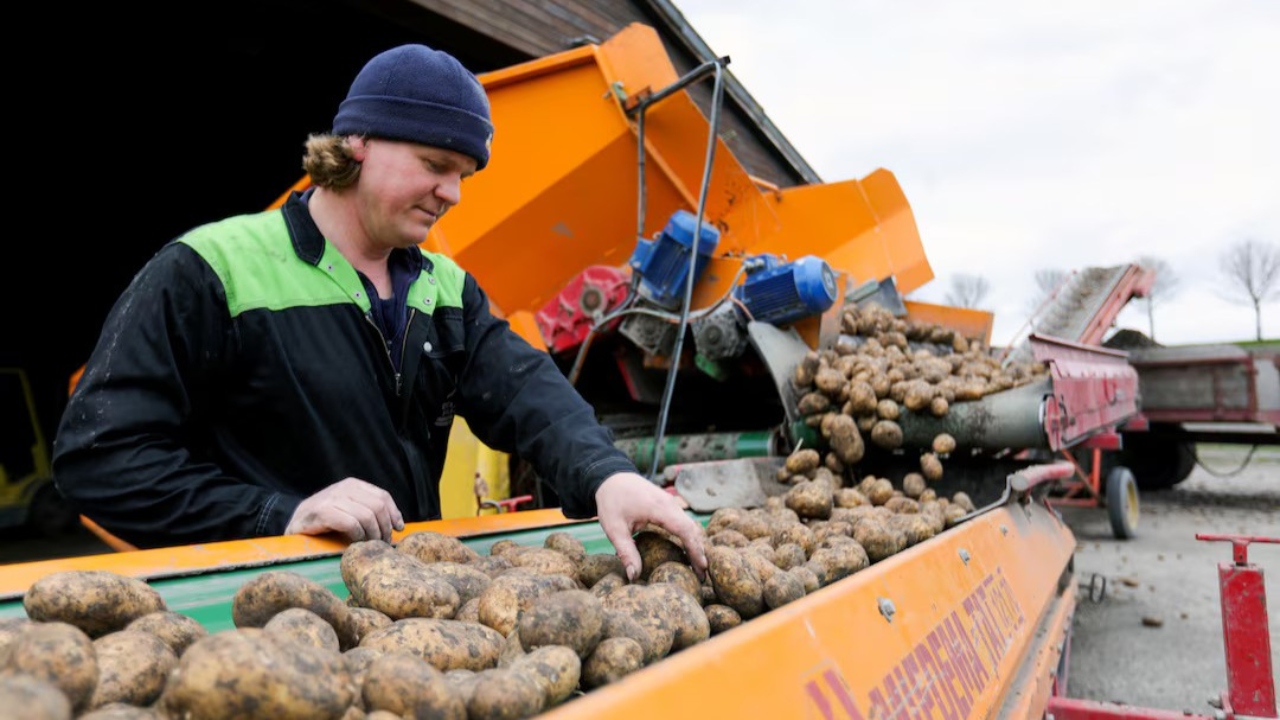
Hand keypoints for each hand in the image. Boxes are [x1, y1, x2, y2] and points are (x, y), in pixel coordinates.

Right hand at [285, 477, 404, 542]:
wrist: (293, 524)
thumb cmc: (325, 521)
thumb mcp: (348, 510)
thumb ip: (368, 510)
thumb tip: (398, 524)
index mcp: (352, 484)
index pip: (382, 496)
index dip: (393, 513)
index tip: (398, 528)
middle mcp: (343, 487)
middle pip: (377, 506)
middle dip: (384, 528)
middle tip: (383, 543)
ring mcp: (331, 498)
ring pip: (367, 516)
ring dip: (372, 535)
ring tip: (369, 545)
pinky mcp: (321, 512)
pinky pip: (351, 524)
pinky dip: (357, 536)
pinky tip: (355, 543)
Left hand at [594, 472, 707, 581]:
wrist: (611, 477)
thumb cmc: (612, 501)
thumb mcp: (614, 529)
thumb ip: (626, 552)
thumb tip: (634, 576)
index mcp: (660, 508)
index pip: (685, 530)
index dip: (695, 550)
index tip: (702, 568)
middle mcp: (670, 504)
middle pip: (693, 529)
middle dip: (700, 551)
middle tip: (703, 575)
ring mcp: (671, 502)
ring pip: (690, 524)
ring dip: (696, 544)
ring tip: (698, 567)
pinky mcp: (668, 504)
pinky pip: (684, 521)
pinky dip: (689, 536)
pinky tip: (688, 550)